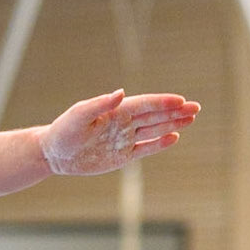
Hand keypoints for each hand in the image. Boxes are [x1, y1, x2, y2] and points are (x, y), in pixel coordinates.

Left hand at [39, 91, 198, 175]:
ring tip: (191, 119)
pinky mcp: (122, 156)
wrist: (53, 154)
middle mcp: (123, 123)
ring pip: (154, 130)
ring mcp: (124, 139)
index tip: (181, 100)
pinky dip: (159, 144)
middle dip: (176, 112)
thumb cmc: (63, 131)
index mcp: (116, 111)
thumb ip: (99, 104)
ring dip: (172, 124)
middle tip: (196, 107)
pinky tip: (174, 138)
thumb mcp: (78, 116)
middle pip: (155, 116)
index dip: (163, 103)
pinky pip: (144, 149)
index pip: (145, 104)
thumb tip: (120, 92)